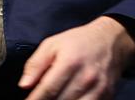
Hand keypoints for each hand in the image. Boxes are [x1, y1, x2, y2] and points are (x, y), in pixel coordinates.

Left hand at [18, 16, 134, 99]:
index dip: (34, 99)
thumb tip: (24, 85)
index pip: (48, 89)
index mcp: (70, 62)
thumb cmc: (78, 42)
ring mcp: (98, 90)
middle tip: (39, 99)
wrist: (111, 41)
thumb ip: (36, 64)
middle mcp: (86, 78)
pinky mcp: (107, 97)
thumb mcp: (52, 44)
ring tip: (53, 99)